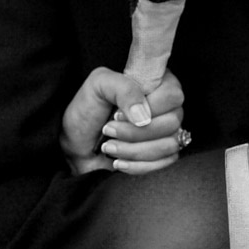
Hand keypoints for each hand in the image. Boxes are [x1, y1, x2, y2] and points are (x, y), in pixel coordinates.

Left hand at [61, 66, 186, 175]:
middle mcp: (167, 107)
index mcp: (156, 83)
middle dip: (134, 132)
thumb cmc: (86, 110)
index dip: (149, 107)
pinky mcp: (162, 155)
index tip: (118, 113)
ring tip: (109, 146)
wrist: (75, 144)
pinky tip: (118, 161)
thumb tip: (144, 116)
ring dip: (133, 150)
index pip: (173, 95)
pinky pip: (164, 164)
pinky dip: (137, 166)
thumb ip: (124, 89)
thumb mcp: (98, 86)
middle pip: (172, 123)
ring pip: (169, 145)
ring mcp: (167, 132)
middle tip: (108, 130)